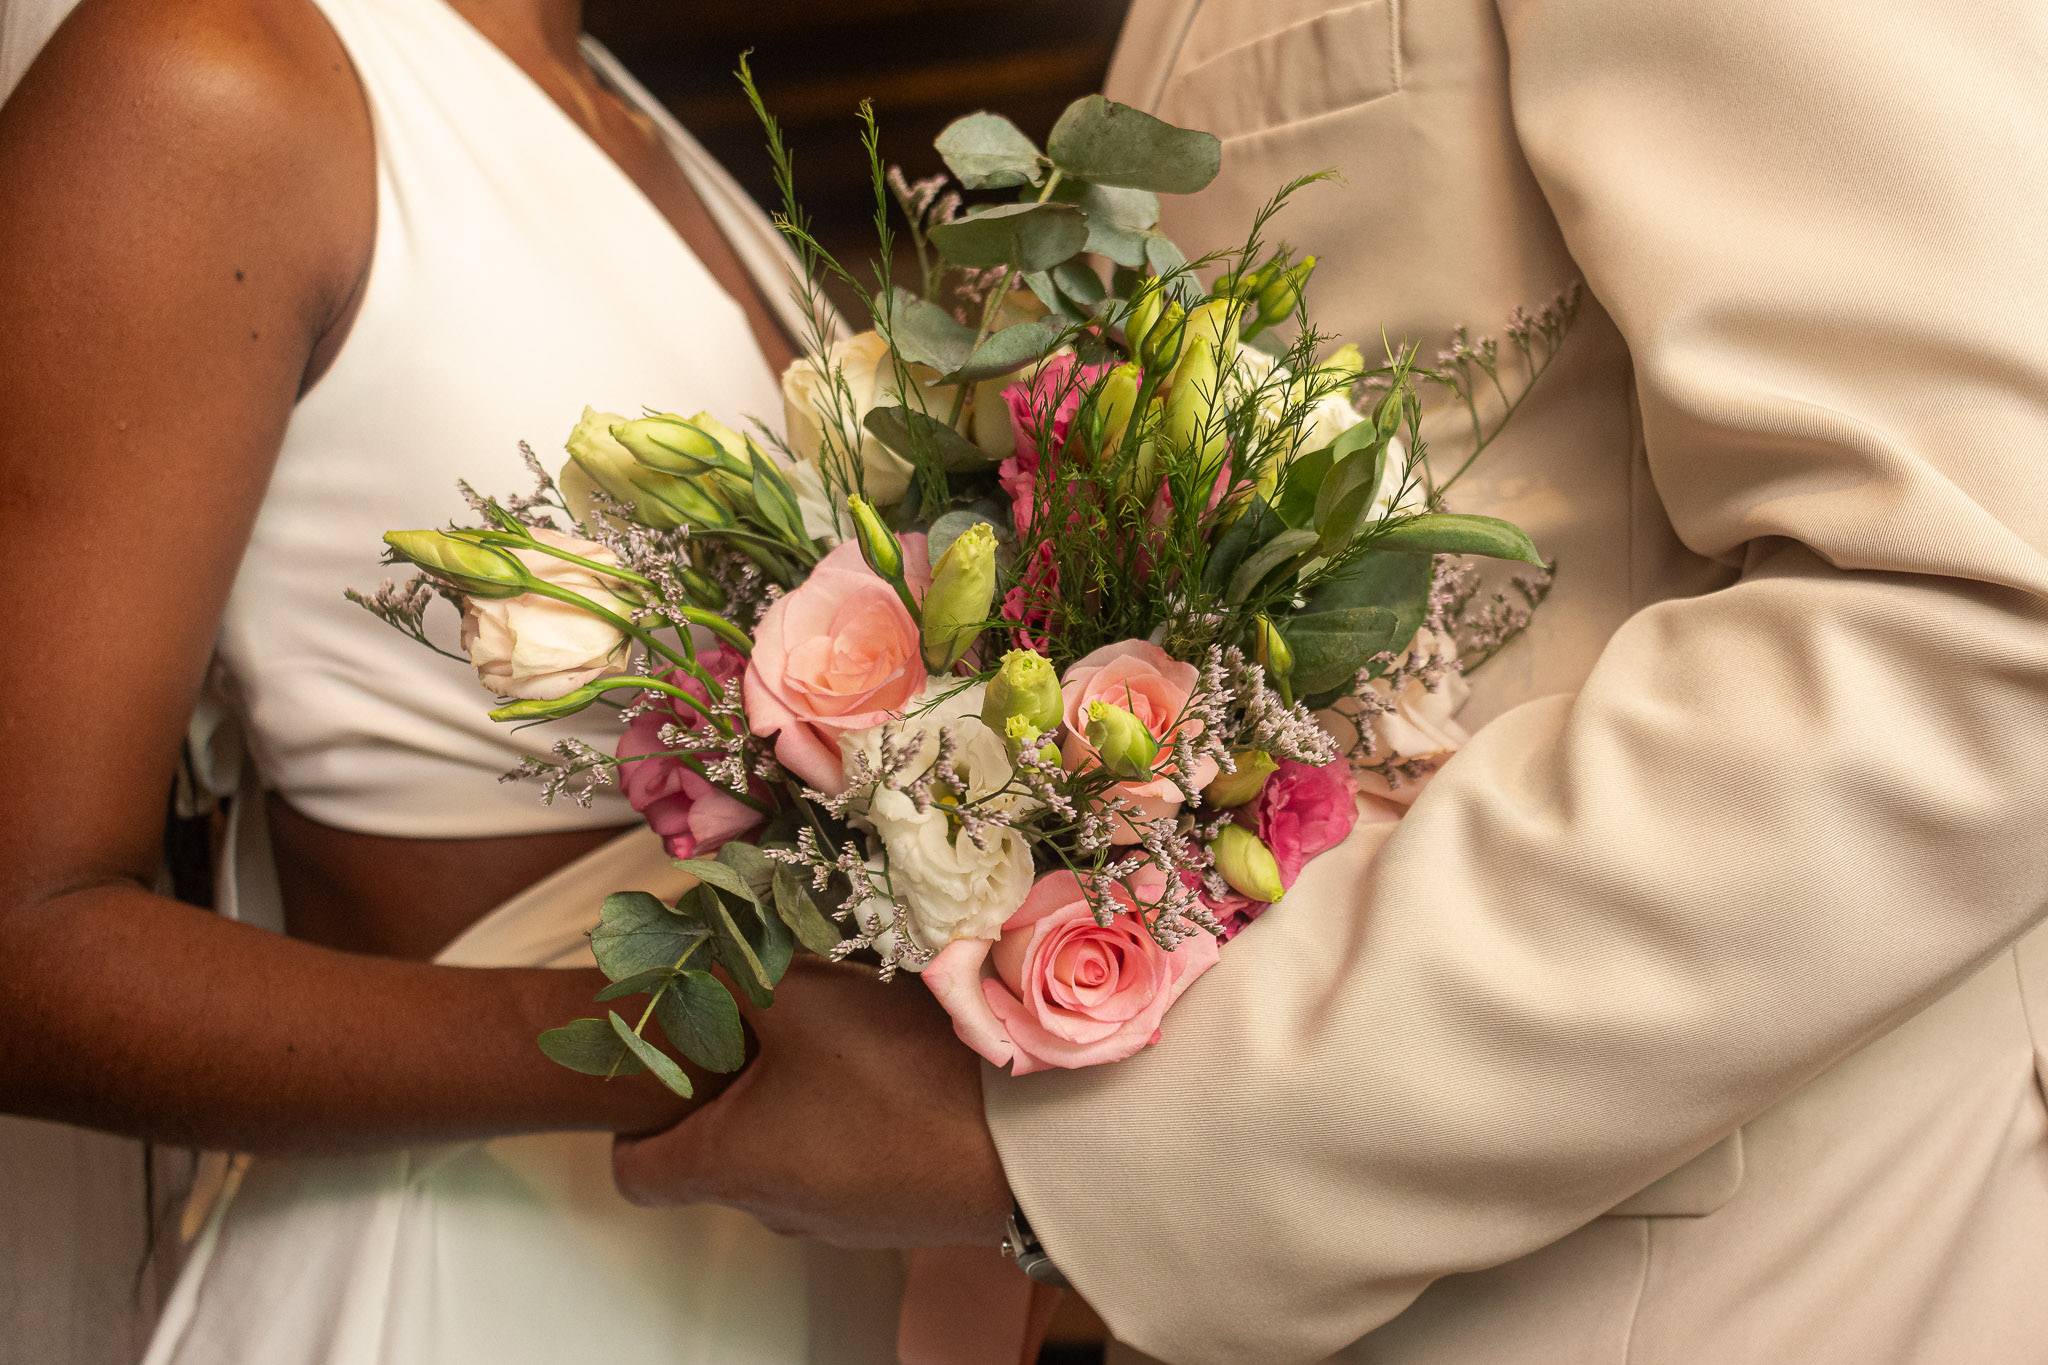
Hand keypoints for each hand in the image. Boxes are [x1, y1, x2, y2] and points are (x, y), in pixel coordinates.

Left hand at [611, 955, 1013, 1247]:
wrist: (1027, 1146)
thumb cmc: (900, 1076)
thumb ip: (734, 953)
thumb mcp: (806, 995)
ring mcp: (840, 1219)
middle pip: (717, 1153)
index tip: (656, 1066)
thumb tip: (685, 920)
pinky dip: (853, 1120)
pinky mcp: (897, 1213)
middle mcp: (775, 1207)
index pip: (636, 1174)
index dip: (631, 1120)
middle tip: (758, 1021)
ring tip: (835, 1036)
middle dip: (727, 1087)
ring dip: (797, 1099)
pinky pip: (848, 1164)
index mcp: (729, 1164)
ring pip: (787, 1155)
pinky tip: (893, 1071)